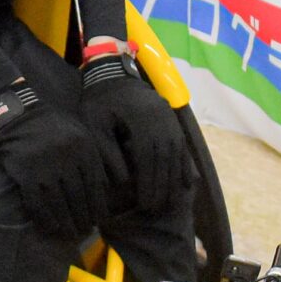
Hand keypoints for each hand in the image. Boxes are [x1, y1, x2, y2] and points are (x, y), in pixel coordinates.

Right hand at [0, 79, 117, 235]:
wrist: (19, 114)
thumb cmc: (52, 127)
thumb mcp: (79, 135)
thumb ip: (92, 158)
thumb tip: (104, 190)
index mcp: (84, 148)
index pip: (95, 185)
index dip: (98, 206)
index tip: (99, 220)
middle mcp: (67, 157)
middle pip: (79, 197)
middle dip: (83, 218)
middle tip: (85, 230)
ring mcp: (45, 166)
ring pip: (60, 203)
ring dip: (66, 222)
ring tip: (71, 233)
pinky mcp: (26, 173)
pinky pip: (37, 202)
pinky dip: (45, 218)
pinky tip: (51, 226)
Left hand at [80, 54, 192, 209]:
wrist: (112, 72)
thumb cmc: (98, 101)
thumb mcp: (94, 124)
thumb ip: (106, 151)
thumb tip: (123, 180)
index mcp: (141, 120)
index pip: (148, 158)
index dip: (149, 183)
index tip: (144, 205)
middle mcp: (161, 119)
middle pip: (165, 158)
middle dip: (162, 186)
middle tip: (156, 209)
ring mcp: (169, 118)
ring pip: (177, 153)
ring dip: (174, 179)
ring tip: (168, 201)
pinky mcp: (171, 119)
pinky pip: (182, 145)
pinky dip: (185, 165)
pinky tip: (186, 183)